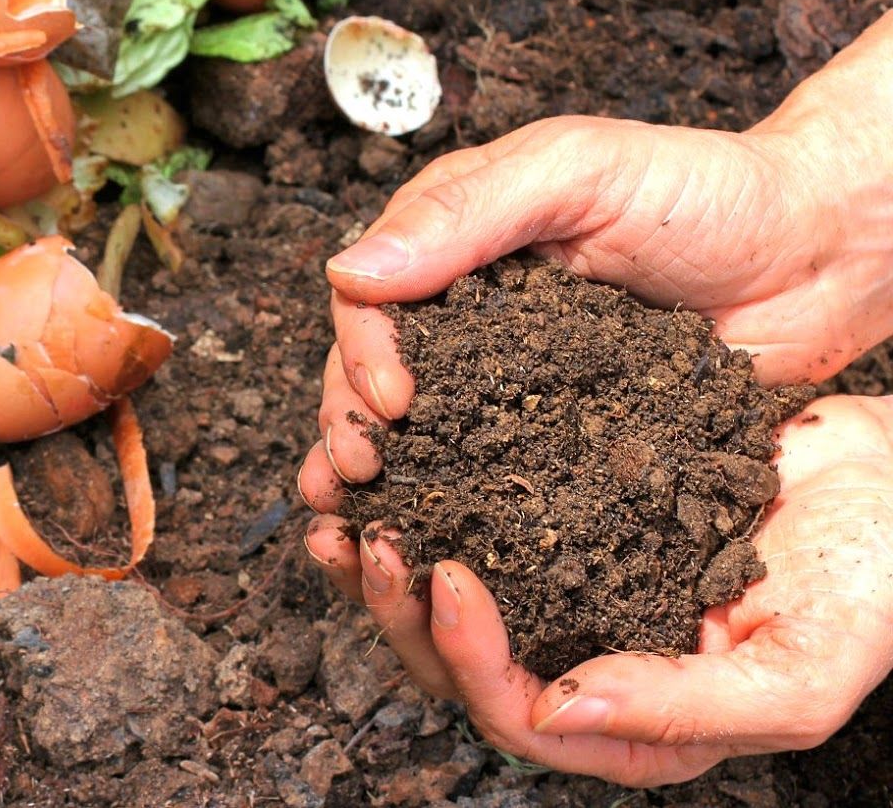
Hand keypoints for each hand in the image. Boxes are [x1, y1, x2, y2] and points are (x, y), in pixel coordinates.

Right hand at [298, 109, 892, 513]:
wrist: (822, 254)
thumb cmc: (707, 190)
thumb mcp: (579, 171)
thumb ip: (466, 214)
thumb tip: (348, 270)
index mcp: (456, 240)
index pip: (370, 297)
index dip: (362, 351)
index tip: (390, 401)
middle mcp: (471, 314)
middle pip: (377, 372)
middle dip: (352, 423)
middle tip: (361, 473)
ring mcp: (514, 380)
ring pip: (425, 432)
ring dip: (386, 478)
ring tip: (362, 525)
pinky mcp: (562, 437)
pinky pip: (499, 475)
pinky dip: (459, 509)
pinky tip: (436, 546)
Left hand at [307, 395, 892, 786]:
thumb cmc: (872, 584)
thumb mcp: (801, 668)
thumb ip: (687, 708)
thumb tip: (557, 708)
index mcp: (635, 723)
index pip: (518, 714)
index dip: (468, 656)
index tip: (444, 573)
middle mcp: (588, 662)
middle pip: (460, 664)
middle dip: (400, 608)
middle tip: (368, 536)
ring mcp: (570, 589)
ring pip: (449, 597)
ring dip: (388, 560)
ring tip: (342, 504)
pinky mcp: (562, 519)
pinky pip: (474, 517)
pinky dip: (425, 494)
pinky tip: (392, 459)